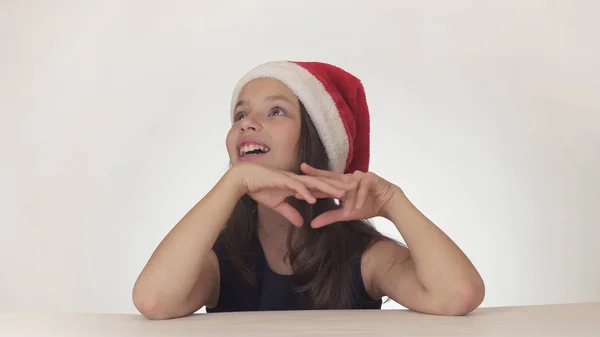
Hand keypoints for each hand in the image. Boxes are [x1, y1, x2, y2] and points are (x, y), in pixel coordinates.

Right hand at [228, 162, 356, 226]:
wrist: (242, 180)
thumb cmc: (258, 189)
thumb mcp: (277, 205)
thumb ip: (291, 213)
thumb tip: (301, 225)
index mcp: (297, 184)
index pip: (320, 187)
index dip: (334, 190)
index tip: (349, 194)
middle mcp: (297, 179)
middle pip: (322, 182)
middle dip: (338, 185)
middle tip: (356, 189)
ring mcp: (289, 178)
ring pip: (313, 183)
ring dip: (328, 188)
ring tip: (341, 194)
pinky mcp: (280, 180)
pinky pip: (295, 187)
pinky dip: (305, 192)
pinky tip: (314, 199)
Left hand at [297, 163, 400, 227]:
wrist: (388, 202)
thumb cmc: (366, 205)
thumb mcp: (346, 214)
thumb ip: (329, 217)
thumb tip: (312, 224)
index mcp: (340, 185)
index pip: (322, 183)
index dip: (310, 183)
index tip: (294, 182)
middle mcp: (348, 178)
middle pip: (330, 176)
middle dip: (317, 174)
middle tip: (303, 171)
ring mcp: (359, 177)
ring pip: (348, 185)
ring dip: (344, 195)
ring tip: (340, 203)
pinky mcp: (371, 180)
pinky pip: (363, 189)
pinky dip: (360, 198)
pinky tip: (358, 207)